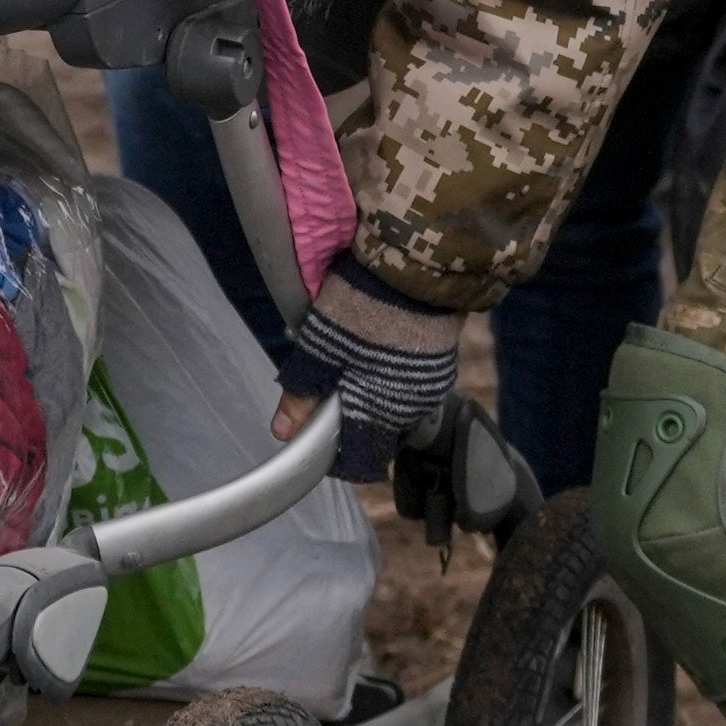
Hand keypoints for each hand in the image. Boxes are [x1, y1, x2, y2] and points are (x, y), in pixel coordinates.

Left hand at [272, 263, 467, 481]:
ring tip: (351, 362)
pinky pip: (411, 386)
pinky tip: (376, 348)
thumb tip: (283, 432)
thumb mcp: (321, 344)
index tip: (315, 436)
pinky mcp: (442, 362)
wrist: (417, 260)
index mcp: (381, 412)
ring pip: (394, 410)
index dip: (334, 459)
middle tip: (328, 388)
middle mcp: (413, 408)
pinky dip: (391, 378)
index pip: (361, 465)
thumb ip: (303, 392)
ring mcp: (432, 385)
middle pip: (377, 437)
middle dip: (350, 422)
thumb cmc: (364, 303)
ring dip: (372, 399)